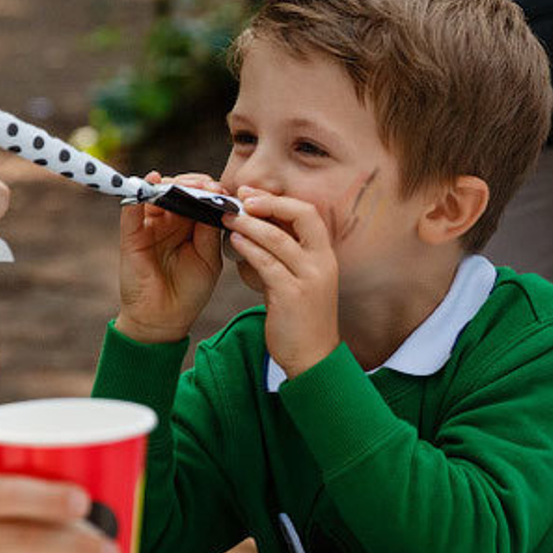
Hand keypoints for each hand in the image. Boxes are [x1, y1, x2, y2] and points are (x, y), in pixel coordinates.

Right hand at [114, 171, 223, 343]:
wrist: (164, 319)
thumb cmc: (190, 292)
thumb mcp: (209, 260)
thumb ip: (210, 231)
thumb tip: (213, 200)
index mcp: (191, 225)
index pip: (200, 196)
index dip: (209, 189)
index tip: (222, 191)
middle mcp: (170, 220)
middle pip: (179, 188)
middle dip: (193, 183)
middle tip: (206, 186)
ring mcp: (149, 225)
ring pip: (157, 192)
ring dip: (171, 183)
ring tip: (185, 186)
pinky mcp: (131, 234)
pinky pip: (132, 209)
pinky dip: (139, 193)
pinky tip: (151, 182)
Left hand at [223, 185, 340, 376]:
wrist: (312, 358)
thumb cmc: (300, 320)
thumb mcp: (295, 281)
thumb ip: (281, 258)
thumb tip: (253, 235)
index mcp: (324, 256)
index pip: (308, 213)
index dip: (280, 200)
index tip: (253, 194)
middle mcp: (322, 263)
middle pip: (302, 215)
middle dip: (269, 202)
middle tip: (240, 197)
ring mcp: (310, 279)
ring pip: (280, 238)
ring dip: (250, 223)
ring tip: (228, 216)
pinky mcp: (293, 296)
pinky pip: (268, 264)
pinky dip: (249, 249)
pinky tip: (234, 241)